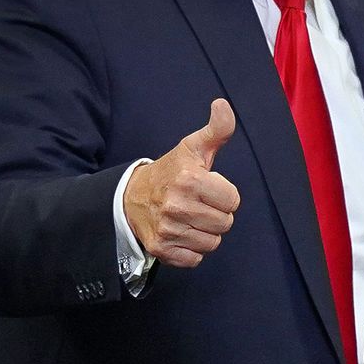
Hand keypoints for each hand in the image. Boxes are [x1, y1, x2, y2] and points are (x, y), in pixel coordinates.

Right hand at [123, 99, 241, 268]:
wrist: (131, 197)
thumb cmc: (170, 172)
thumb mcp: (192, 148)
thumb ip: (216, 130)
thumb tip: (223, 105)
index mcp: (189, 180)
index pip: (233, 200)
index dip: (224, 194)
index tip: (209, 188)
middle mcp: (177, 206)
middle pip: (225, 223)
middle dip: (217, 214)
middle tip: (199, 204)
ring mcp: (168, 230)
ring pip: (212, 242)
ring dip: (205, 232)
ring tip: (190, 218)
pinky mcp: (161, 249)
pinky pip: (195, 259)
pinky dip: (192, 249)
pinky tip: (182, 233)